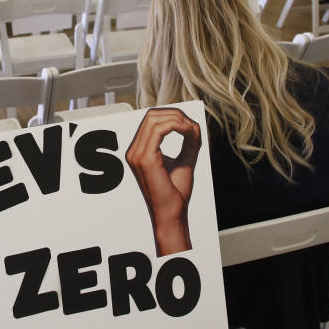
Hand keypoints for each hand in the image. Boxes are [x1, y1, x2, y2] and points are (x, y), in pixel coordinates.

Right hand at [125, 108, 200, 255]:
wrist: (172, 213)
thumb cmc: (175, 193)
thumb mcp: (185, 161)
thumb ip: (188, 142)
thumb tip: (194, 125)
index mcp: (139, 151)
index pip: (151, 121)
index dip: (172, 116)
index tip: (190, 126)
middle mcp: (134, 151)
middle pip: (151, 116)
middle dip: (175, 115)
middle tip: (192, 126)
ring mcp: (137, 154)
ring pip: (154, 119)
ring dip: (177, 119)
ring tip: (191, 129)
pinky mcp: (145, 159)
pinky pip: (159, 130)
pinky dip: (177, 126)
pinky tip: (188, 132)